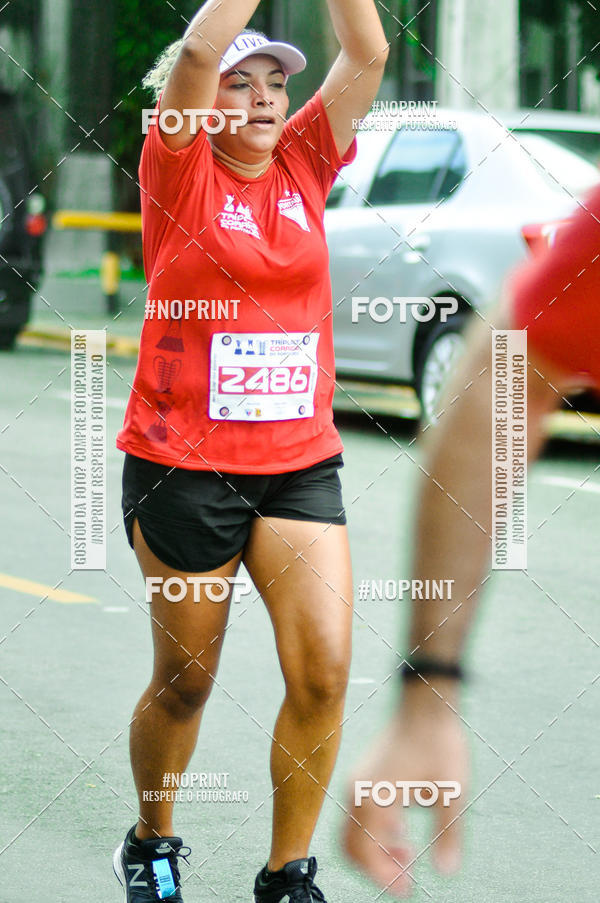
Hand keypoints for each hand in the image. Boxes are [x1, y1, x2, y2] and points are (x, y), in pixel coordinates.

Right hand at [341, 689, 467, 896]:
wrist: (427, 704)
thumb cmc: (440, 744)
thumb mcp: (452, 792)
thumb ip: (448, 835)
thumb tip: (446, 873)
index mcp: (375, 798)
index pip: (367, 853)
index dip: (385, 877)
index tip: (408, 889)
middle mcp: (358, 791)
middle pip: (352, 847)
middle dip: (376, 868)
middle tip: (407, 879)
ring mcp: (358, 781)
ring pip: (353, 831)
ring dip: (374, 851)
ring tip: (407, 856)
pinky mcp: (364, 775)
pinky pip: (358, 815)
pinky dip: (373, 833)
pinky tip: (401, 833)